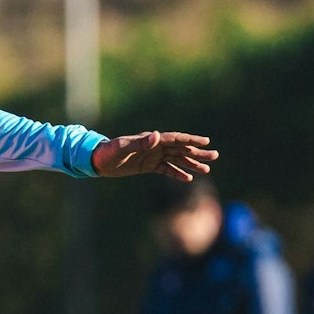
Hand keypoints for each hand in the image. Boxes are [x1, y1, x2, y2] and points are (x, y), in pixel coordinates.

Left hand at [91, 131, 217, 181]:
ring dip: (192, 164)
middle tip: (215, 156)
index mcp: (151, 140)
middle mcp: (155, 146)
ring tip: (207, 169)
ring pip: (177, 160)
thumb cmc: (108, 151)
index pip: (176, 139)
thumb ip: (140, 142)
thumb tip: (157, 135)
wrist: (97, 160)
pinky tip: (189, 179)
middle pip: (181, 149)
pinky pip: (167, 170)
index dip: (191, 140)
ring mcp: (153, 156)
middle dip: (198, 153)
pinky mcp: (148, 166)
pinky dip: (178, 173)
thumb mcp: (123, 147)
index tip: (206, 142)